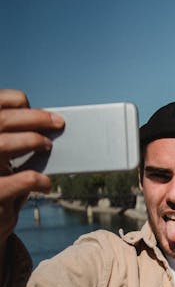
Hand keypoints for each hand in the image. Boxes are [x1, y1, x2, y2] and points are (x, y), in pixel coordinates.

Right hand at [0, 89, 63, 246]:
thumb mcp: (5, 162)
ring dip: (31, 140)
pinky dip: (37, 179)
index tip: (30, 104)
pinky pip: (19, 180)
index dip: (11, 100)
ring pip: (2, 144)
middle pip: (0, 120)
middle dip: (33, 117)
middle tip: (57, 122)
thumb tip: (46, 122)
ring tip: (47, 146)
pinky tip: (46, 184)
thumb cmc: (2, 186)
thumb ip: (15, 142)